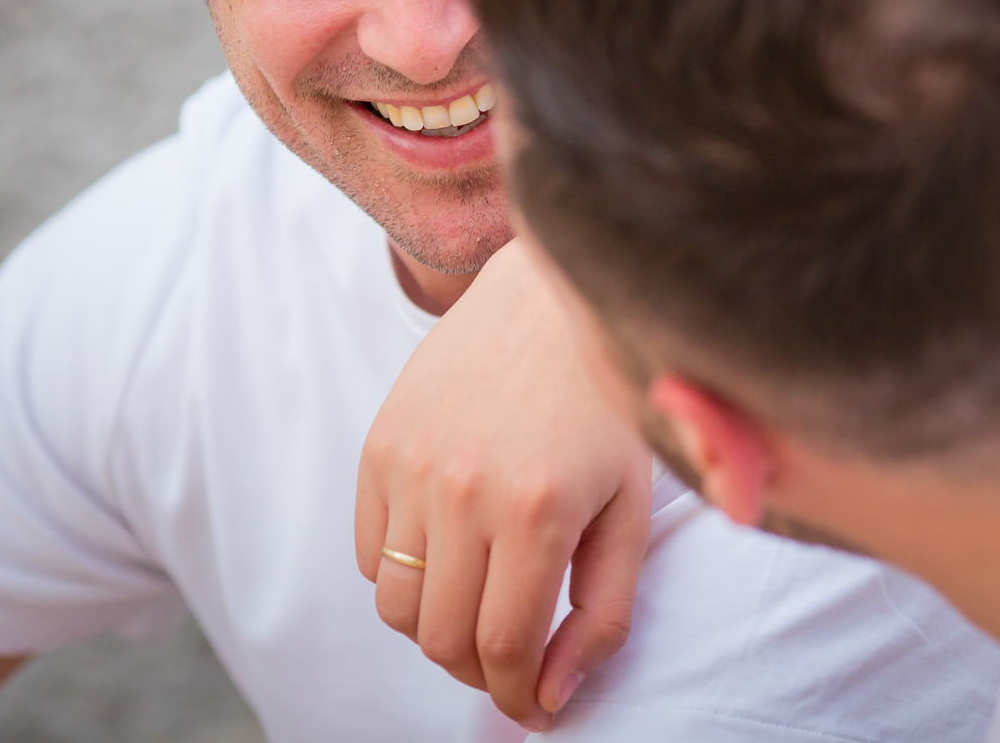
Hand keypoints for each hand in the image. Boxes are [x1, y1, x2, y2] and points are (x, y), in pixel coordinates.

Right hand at [355, 240, 652, 730]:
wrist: (546, 296)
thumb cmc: (603, 404)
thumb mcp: (630, 509)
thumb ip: (602, 612)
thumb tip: (552, 695)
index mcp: (537, 509)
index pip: (503, 648)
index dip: (517, 696)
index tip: (535, 707)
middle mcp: (463, 489)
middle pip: (441, 638)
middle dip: (478, 671)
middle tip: (513, 661)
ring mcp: (411, 465)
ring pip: (395, 606)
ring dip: (435, 628)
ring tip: (480, 607)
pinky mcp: (379, 444)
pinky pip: (369, 554)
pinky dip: (402, 577)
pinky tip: (450, 555)